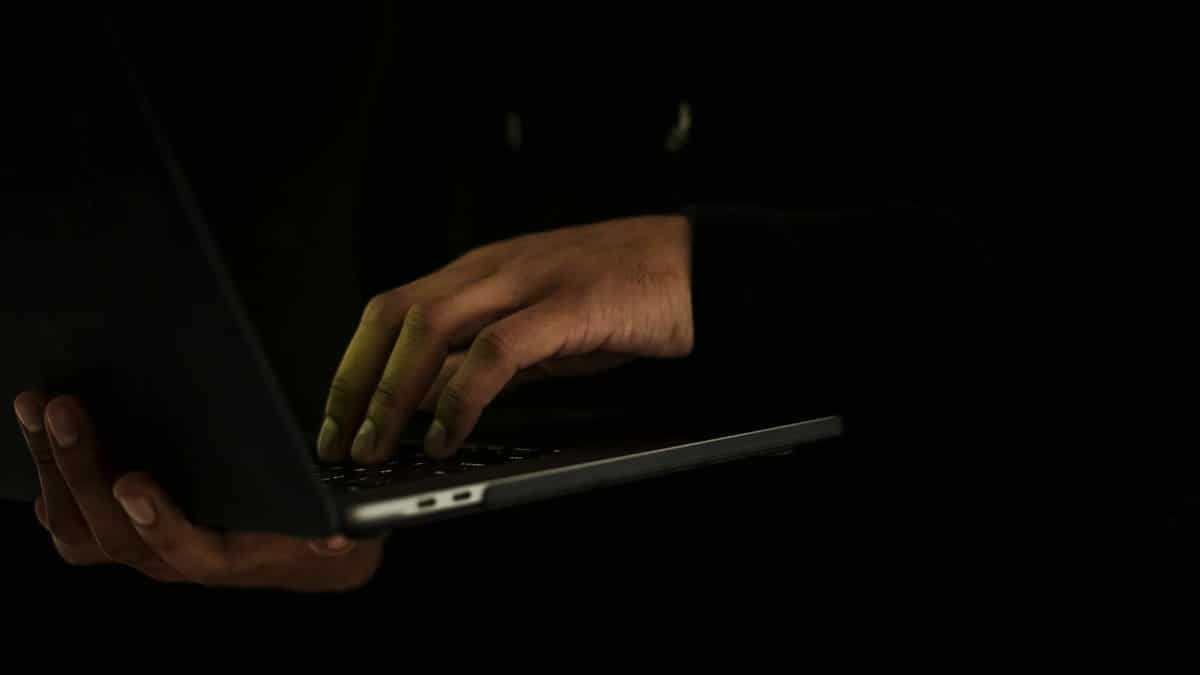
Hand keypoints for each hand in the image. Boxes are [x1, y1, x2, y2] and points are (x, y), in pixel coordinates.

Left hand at [13, 391, 383, 591]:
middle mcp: (172, 560)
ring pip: (76, 527)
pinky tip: (40, 433)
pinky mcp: (119, 530)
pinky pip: (66, 519)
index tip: (134, 483)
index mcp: (225, 557)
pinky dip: (47, 478)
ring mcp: (138, 547)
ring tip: (39, 408)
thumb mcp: (336, 527)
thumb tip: (340, 537)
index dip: (156, 521)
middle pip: (110, 532)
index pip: (182, 549)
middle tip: (67, 410)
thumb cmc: (312, 528)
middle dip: (81, 468)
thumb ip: (338, 532)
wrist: (298, 551)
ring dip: (52, 468)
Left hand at [317, 214, 693, 462]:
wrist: (700, 267)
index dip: (354, 365)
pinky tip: (448, 434)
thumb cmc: (625, 297)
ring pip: (431, 328)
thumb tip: (430, 398)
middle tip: (339, 442)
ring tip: (378, 446)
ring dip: (394, 393)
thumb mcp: (540, 331)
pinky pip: (495, 351)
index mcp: (483, 270)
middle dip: (356, 382)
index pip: (392, 309)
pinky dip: (461, 396)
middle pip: (394, 314)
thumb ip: (485, 357)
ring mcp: (529, 282)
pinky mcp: (566, 306)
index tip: (336, 419)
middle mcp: (494, 268)